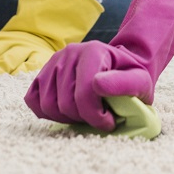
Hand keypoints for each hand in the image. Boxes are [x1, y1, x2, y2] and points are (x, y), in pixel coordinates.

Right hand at [25, 0, 173, 130]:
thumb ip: (125, 84)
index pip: (84, 94)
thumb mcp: (141, 81)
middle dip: (83, 118)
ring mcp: (53, 61)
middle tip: (98, 117)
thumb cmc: (131, 77)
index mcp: (93, 51)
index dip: (97, 117)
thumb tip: (97, 84)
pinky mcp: (43, 73)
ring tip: (84, 114)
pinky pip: (32, 100)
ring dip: (66, 118)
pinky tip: (66, 112)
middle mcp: (70, 52)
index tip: (110, 121)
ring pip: (47, 105)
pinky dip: (47, 112)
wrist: (121, 66)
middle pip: (65, 103)